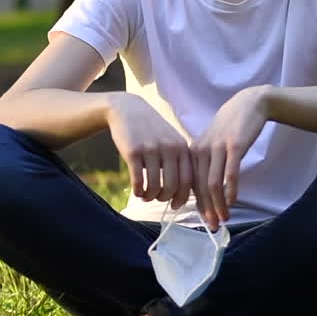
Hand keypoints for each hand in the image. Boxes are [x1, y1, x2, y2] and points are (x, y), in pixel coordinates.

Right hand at [106, 93, 193, 208]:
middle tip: (158, 199)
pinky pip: (138, 180)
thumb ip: (180, 161)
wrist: (128, 110)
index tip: (175, 205)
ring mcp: (151, 149)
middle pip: (173, 186)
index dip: (182, 197)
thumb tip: (184, 193)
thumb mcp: (172, 141)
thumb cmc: (152, 131)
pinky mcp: (133, 151)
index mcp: (182, 147)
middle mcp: (169, 148)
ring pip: (155, 186)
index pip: (188, 180)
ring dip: (150, 196)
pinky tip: (137, 191)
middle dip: (165, 199)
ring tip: (146, 196)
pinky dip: (138, 191)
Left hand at [192, 85, 271, 229]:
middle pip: (201, 187)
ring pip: (213, 183)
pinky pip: (230, 173)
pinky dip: (230, 190)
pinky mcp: (234, 146)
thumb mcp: (212, 143)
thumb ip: (205, 164)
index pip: (191, 184)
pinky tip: (232, 201)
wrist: (248, 104)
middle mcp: (202, 150)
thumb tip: (204, 191)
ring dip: (218, 204)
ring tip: (224, 218)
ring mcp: (218, 147)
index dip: (197, 204)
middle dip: (207, 209)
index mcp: (193, 151)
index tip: (204, 220)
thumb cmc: (230, 126)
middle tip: (213, 226)